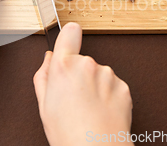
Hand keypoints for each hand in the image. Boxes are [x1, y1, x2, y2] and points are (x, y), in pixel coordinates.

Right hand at [34, 23, 133, 145]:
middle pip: (82, 61)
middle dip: (79, 75)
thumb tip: (48, 59)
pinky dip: (109, 96)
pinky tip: (102, 112)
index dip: (69, 35)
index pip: (69, 33)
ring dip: (95, 86)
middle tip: (74, 98)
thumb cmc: (69, 133)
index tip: (70, 34)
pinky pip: (113, 86)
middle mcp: (86, 65)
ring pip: (99, 74)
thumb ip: (43, 76)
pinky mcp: (123, 87)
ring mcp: (107, 75)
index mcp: (63, 67)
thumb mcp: (43, 105)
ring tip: (89, 110)